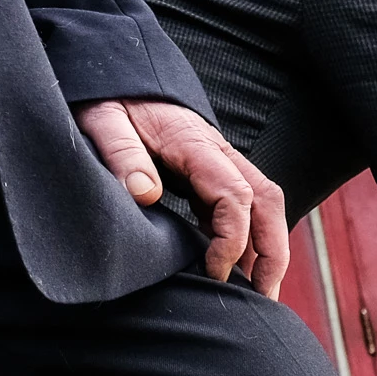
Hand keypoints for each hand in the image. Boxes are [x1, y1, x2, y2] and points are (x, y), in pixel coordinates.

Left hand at [75, 98, 288, 297]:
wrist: (111, 77)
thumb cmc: (106, 99)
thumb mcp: (103, 120)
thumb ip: (122, 154)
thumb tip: (143, 193)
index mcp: (195, 143)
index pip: (236, 194)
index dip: (233, 238)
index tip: (212, 271)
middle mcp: (216, 152)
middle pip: (267, 200)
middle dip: (273, 251)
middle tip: (263, 298)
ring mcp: (216, 160)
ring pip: (262, 204)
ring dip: (267, 247)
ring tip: (257, 293)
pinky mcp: (207, 170)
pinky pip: (241, 205)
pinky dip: (246, 237)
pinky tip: (232, 267)